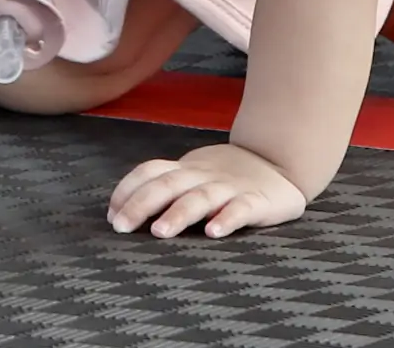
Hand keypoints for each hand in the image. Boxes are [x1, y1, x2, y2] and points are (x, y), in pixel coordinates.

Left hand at [107, 142, 307, 238]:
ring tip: (161, 231)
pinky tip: (214, 231)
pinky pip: (241, 208)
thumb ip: (164, 188)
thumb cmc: (228, 176)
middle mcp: (204, 175)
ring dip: (179, 212)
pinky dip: (227, 218)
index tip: (111, 214)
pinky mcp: (258, 201)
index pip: (150, 171)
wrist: (281, 161)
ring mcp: (231, 187)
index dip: (128, 189)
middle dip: (142, 204)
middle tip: (122, 226)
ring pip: (201, 197)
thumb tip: (119, 212)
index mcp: (186, 169)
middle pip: (168, 184)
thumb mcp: (194, 175)